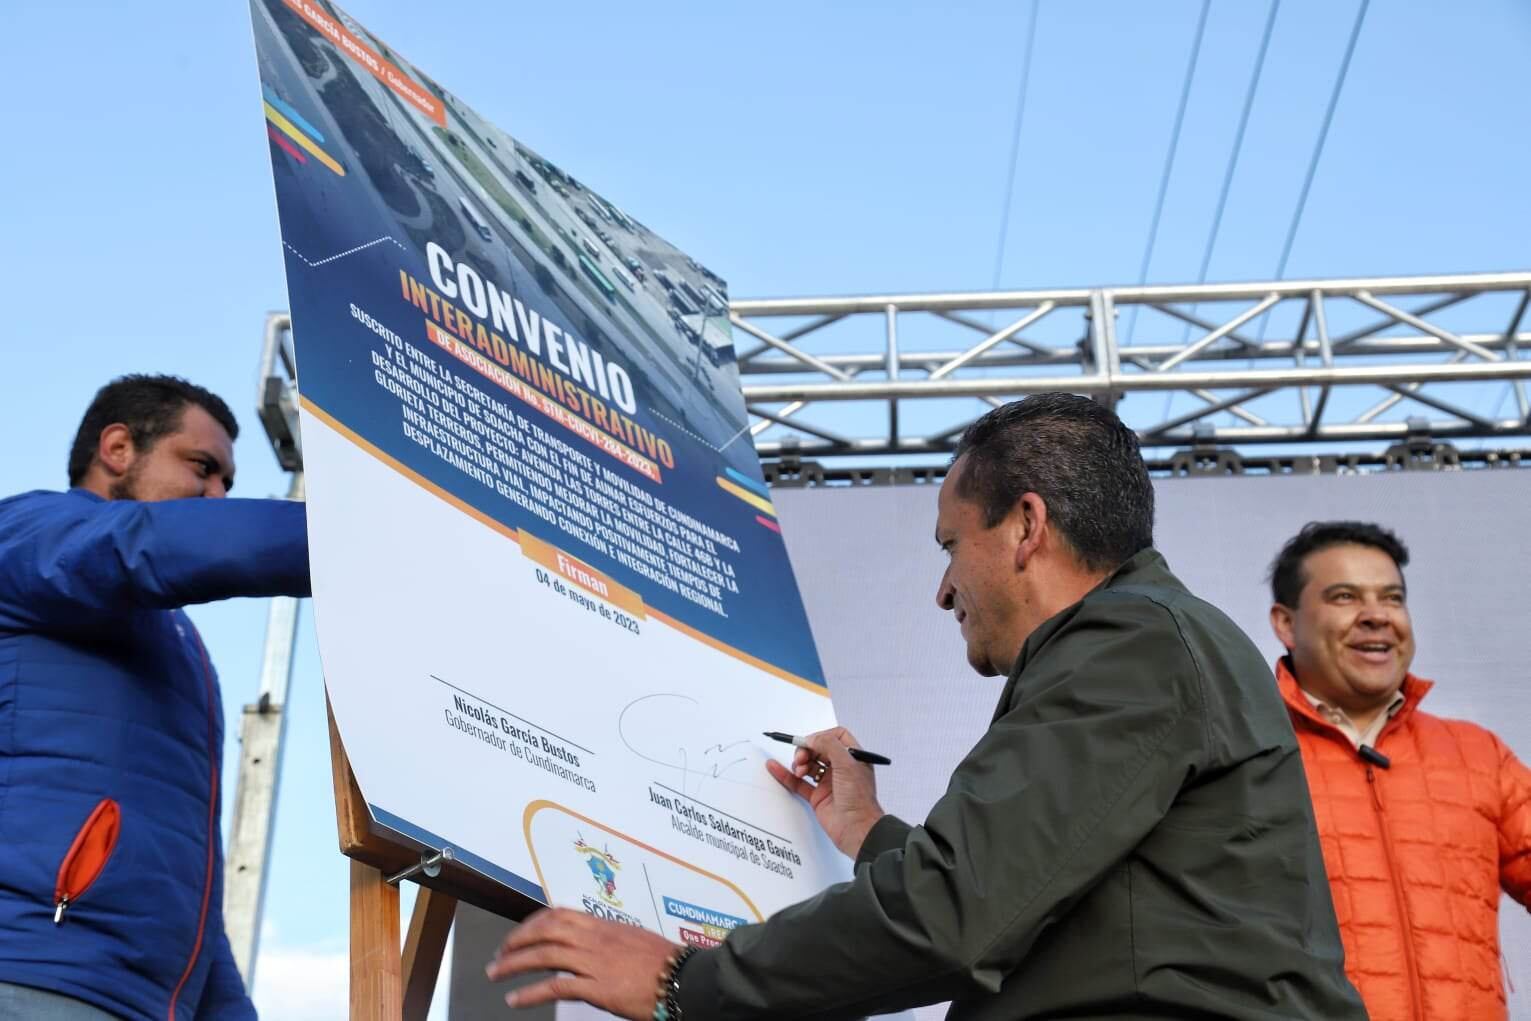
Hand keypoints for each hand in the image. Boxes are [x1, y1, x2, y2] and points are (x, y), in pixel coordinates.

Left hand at [485, 908, 678, 1018]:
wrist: (682, 979)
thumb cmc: (662, 962)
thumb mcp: (631, 940)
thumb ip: (606, 940)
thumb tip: (586, 945)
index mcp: (603, 925)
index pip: (558, 915)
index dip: (533, 923)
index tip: (519, 933)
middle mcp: (594, 938)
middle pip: (545, 931)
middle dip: (517, 940)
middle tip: (500, 953)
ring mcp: (594, 962)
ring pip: (543, 956)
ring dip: (514, 965)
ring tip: (496, 974)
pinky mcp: (597, 988)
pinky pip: (555, 987)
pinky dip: (530, 993)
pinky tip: (515, 1000)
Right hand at [766, 725, 884, 857]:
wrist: (856, 829)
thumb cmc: (859, 800)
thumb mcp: (847, 764)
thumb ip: (829, 745)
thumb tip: (812, 738)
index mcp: (853, 758)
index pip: (836, 737)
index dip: (821, 737)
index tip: (810, 742)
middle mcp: (841, 769)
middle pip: (819, 750)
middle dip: (807, 750)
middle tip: (801, 757)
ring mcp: (829, 783)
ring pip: (808, 765)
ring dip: (799, 763)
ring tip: (799, 769)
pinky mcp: (818, 797)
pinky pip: (798, 783)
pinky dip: (786, 775)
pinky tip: (775, 767)